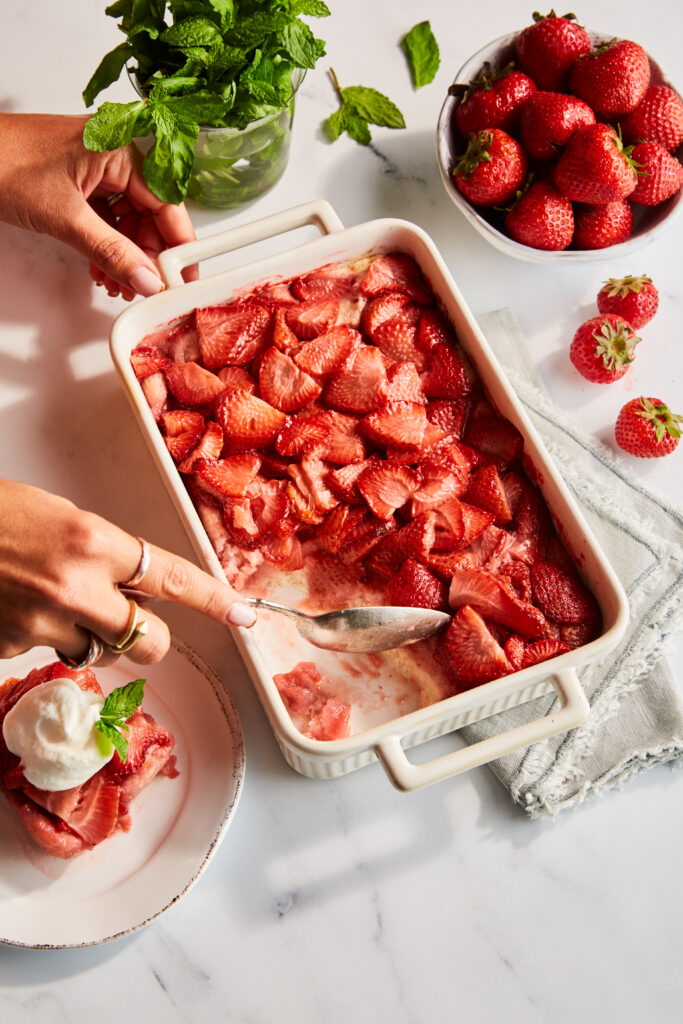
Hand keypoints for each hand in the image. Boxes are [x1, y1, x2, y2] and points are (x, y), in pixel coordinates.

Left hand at [0, 112, 195, 300]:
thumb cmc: (2, 160)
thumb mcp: (65, 217)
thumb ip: (111, 252)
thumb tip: (146, 279)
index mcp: (120, 150)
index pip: (167, 204)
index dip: (178, 245)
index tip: (181, 277)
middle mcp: (115, 156)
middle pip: (152, 216)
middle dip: (148, 256)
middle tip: (146, 288)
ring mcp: (98, 170)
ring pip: (131, 221)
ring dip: (127, 257)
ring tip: (118, 284)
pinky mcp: (81, 183)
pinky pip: (108, 219)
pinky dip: (108, 247)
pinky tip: (102, 269)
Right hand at [0, 480, 255, 666]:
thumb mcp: (62, 518)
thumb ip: (103, 555)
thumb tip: (135, 587)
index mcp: (93, 542)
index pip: (173, 577)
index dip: (213, 600)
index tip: (242, 615)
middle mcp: (75, 588)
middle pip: (149, 641)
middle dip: (152, 639)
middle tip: (136, 625)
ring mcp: (42, 623)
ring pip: (97, 653)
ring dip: (90, 636)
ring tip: (52, 598)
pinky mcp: (12, 646)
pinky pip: (48, 652)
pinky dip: (42, 635)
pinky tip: (17, 604)